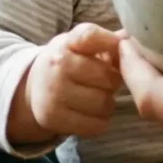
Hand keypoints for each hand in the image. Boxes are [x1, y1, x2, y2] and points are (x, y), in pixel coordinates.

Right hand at [7, 24, 121, 143]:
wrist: (33, 87)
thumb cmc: (67, 61)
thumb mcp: (81, 45)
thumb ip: (106, 41)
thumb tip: (128, 39)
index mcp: (66, 41)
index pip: (91, 36)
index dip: (111, 43)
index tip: (120, 49)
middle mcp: (57, 64)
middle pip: (108, 77)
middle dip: (113, 81)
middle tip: (105, 82)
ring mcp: (53, 92)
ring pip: (104, 103)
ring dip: (107, 102)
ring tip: (98, 96)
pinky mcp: (52, 118)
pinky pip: (95, 126)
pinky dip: (99, 122)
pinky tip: (90, 112)